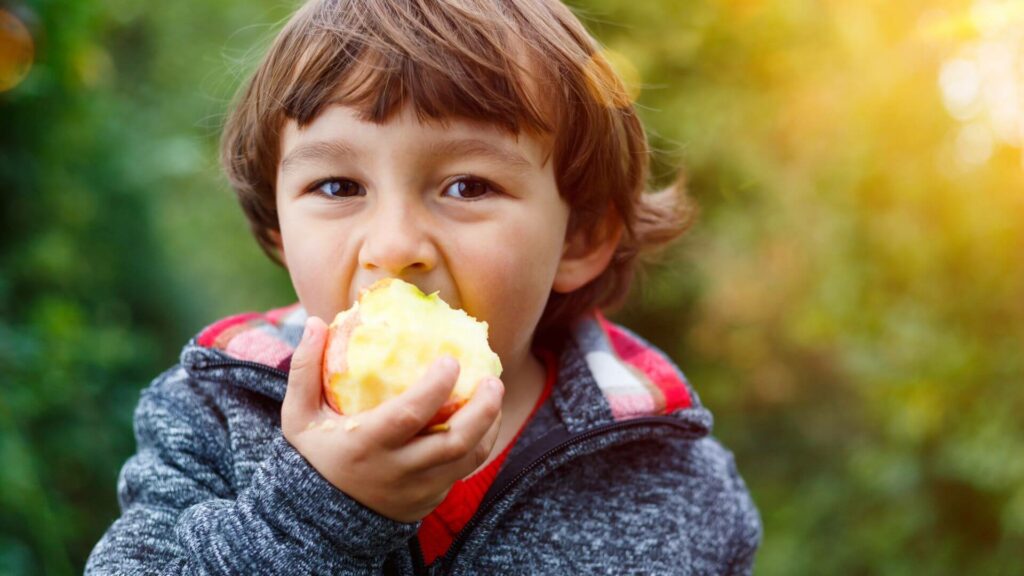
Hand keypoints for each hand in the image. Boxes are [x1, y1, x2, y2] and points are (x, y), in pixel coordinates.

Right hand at [281, 316, 504, 522]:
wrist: (321, 518)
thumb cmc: (314, 456)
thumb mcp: (298, 417)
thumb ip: (305, 371)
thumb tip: (317, 323)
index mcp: (365, 446)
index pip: (409, 416)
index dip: (435, 387)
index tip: (452, 360)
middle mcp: (397, 471)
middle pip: (454, 442)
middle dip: (482, 409)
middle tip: (493, 380)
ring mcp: (417, 490)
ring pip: (468, 458)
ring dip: (489, 425)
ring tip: (494, 394)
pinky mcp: (429, 500)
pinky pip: (463, 471)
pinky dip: (479, 444)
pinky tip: (483, 419)